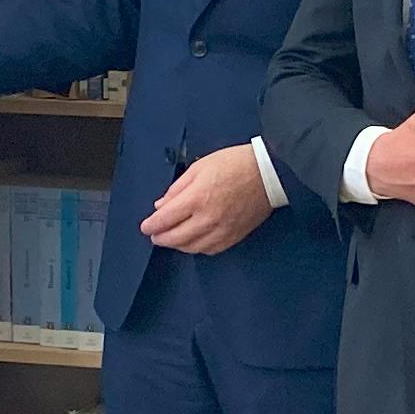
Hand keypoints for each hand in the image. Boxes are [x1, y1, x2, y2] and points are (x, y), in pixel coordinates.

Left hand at [143, 146, 277, 256]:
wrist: (269, 173)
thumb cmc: (235, 164)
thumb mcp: (199, 167)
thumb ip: (177, 188)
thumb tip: (161, 205)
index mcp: (196, 198)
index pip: (165, 220)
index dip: (151, 225)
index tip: (145, 226)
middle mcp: (207, 219)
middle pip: (175, 238)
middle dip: (160, 238)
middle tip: (154, 235)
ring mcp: (222, 230)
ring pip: (192, 247)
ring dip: (178, 245)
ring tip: (171, 239)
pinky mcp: (234, 236)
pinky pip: (210, 250)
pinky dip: (197, 248)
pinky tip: (193, 242)